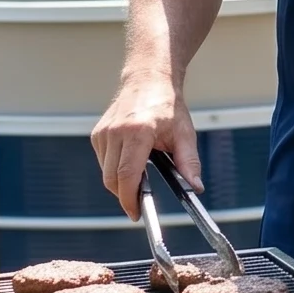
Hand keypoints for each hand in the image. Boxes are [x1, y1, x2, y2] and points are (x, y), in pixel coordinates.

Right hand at [91, 67, 199, 220]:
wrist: (148, 80)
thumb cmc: (167, 105)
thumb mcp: (184, 134)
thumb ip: (189, 162)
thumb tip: (196, 186)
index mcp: (137, 132)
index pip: (127, 174)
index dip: (129, 198)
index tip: (135, 213)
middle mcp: (115, 132)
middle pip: (112, 178)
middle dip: (124, 195)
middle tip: (139, 204)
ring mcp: (103, 132)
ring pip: (105, 171)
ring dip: (120, 182)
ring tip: (139, 180)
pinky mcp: (97, 134)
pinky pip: (103, 161)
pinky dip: (114, 169)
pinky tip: (131, 163)